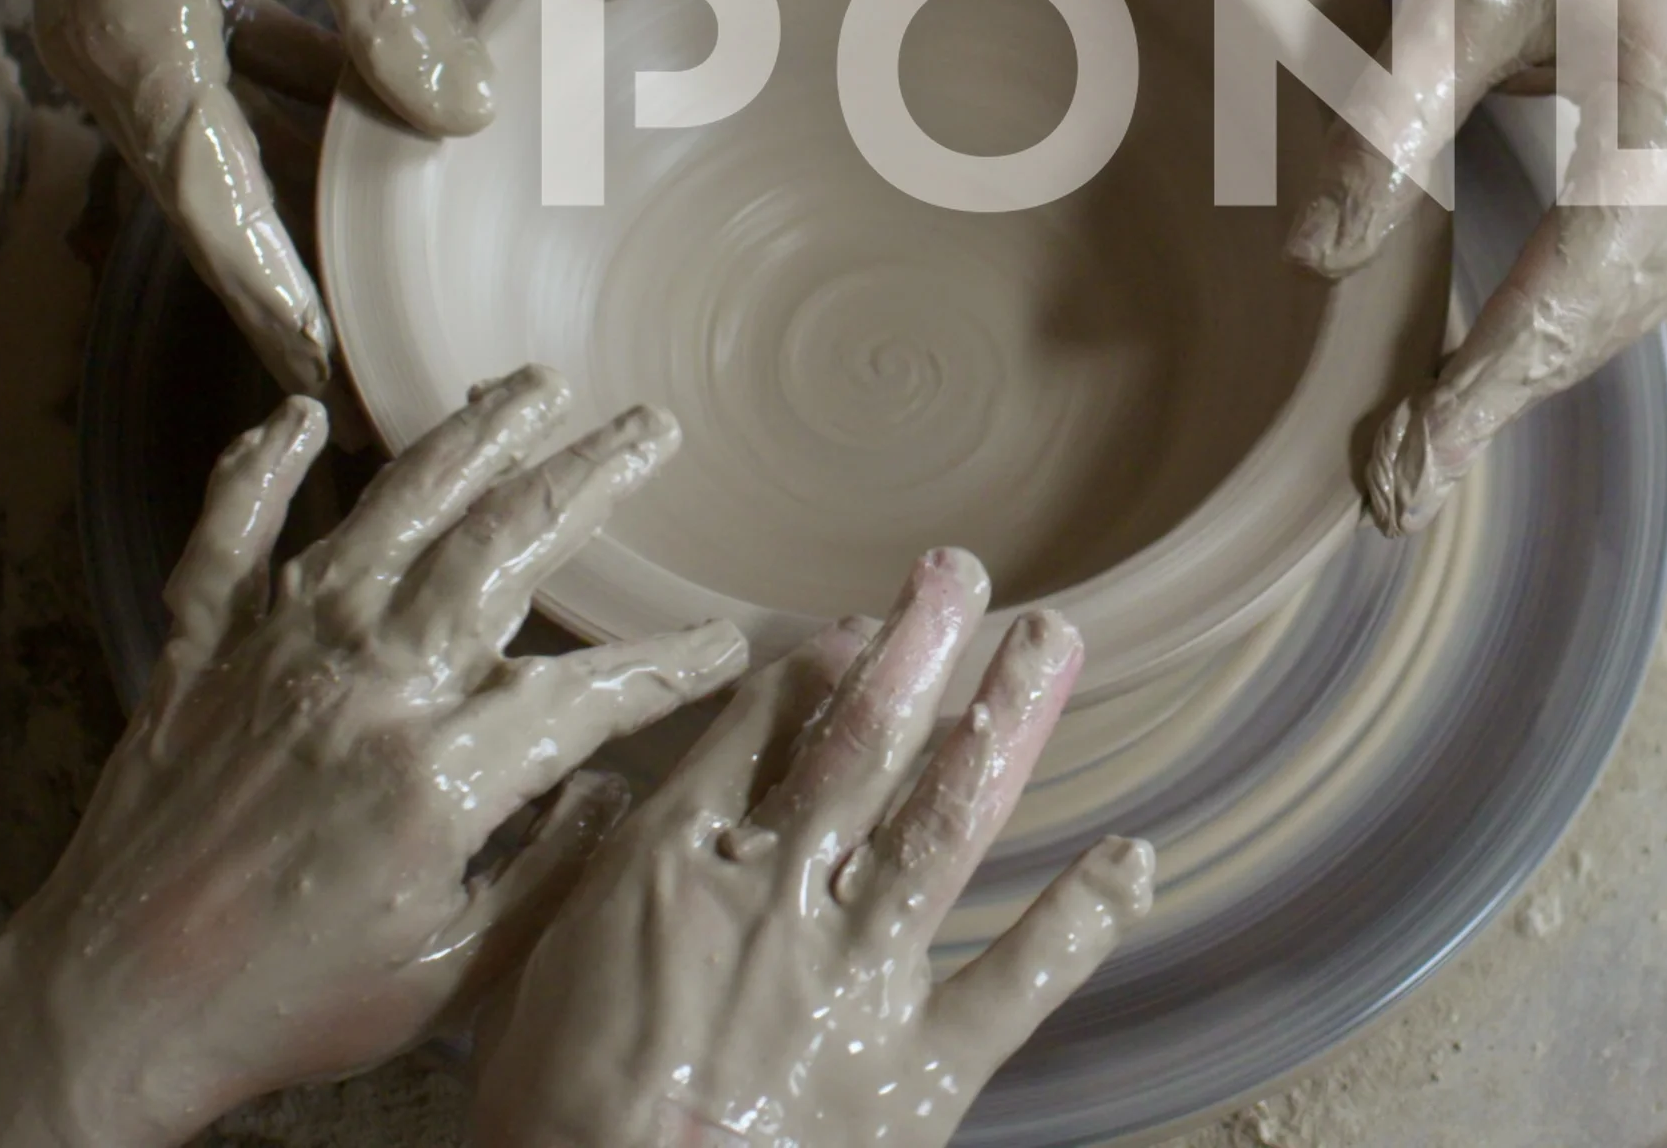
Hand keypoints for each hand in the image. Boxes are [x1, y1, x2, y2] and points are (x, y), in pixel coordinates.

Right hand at [0, 0, 490, 390]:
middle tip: (388, 364)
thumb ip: (387, 4)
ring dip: (299, 190)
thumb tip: (463, 120)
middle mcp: (108, 54)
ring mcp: (111, 19)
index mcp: (140, 49)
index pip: (225, 230)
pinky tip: (366, 108)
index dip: (296, 320)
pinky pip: (214, 77)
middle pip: (218, 207)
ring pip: (221, 142)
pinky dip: (283, 104)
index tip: (357, 401)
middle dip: (301, 282)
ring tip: (391, 259)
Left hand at [0, 370, 748, 1147]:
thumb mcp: (448, 977)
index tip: (724, 641)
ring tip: (527, 387)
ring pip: (384, 514)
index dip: (667, 666)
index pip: (587, 692)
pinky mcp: (196, 660)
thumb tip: (615, 801)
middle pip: (495, 546)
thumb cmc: (283, 1008)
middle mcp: (361, 686)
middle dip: (586, 477)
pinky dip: (254, 473)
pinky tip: (293, 419)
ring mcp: (272, 658)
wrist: (108, 1009)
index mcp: (436, 774)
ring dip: (465, 440)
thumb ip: (547, 881)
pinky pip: (227, 542)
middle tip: (648, 429)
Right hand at [472, 550, 1155, 1147]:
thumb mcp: (535, 974)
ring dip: (1005, 722)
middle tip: (964, 574)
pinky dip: (1082, 920)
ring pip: (945, 819)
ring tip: (1051, 644)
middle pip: (864, 742)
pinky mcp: (917, 1069)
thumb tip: (619, 809)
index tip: (856, 626)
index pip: (762, 732)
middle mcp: (779, 895)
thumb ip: (590, 880)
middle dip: (918, 647)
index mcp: (677, 865)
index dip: (818, 668)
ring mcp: (857, 976)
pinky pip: (1016, 981)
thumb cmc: (549, 1121)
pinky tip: (1131, 860)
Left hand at [1292, 0, 1666, 533]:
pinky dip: (1558, 336)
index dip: (1467, 403)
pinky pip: (1632, 291)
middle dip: (1483, 415)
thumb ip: (1391, 124)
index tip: (1391, 479)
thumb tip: (1316, 257)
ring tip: (1414, 453)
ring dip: (1519, 385)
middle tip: (1377, 494)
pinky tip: (1481, 372)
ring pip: (1612, 325)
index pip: (1552, 309)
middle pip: (1586, 337)